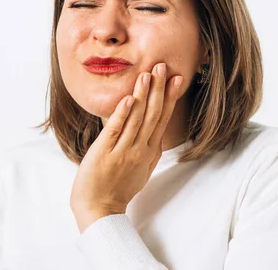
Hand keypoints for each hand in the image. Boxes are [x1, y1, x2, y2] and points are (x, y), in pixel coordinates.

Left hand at [70, 62, 183, 232]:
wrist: (100, 210)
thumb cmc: (119, 189)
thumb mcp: (141, 169)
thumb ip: (148, 150)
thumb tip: (155, 135)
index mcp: (150, 150)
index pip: (163, 118)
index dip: (170, 97)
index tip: (176, 78)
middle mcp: (140, 149)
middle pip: (153, 114)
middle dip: (158, 88)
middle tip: (162, 66)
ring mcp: (124, 151)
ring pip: (137, 118)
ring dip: (143, 95)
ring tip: (146, 74)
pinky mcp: (105, 152)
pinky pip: (116, 130)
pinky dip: (123, 114)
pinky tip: (128, 99)